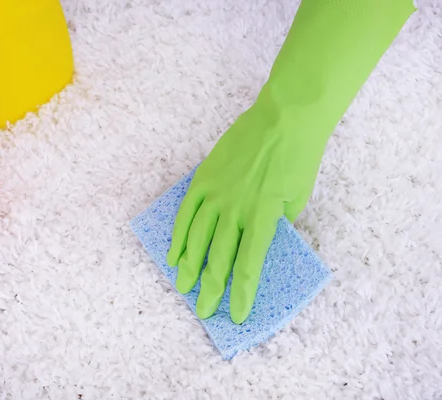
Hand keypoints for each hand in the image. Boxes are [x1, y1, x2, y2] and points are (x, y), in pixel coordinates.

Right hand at [167, 96, 325, 323]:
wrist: (284, 118)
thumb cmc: (297, 159)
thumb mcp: (297, 200)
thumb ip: (275, 227)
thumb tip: (258, 245)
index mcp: (262, 216)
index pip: (248, 264)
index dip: (241, 294)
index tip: (237, 315)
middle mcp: (235, 208)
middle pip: (219, 257)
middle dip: (210, 288)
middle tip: (203, 310)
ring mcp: (215, 193)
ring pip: (196, 237)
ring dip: (188, 265)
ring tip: (182, 287)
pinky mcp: (203, 179)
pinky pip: (185, 212)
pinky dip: (178, 234)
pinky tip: (173, 253)